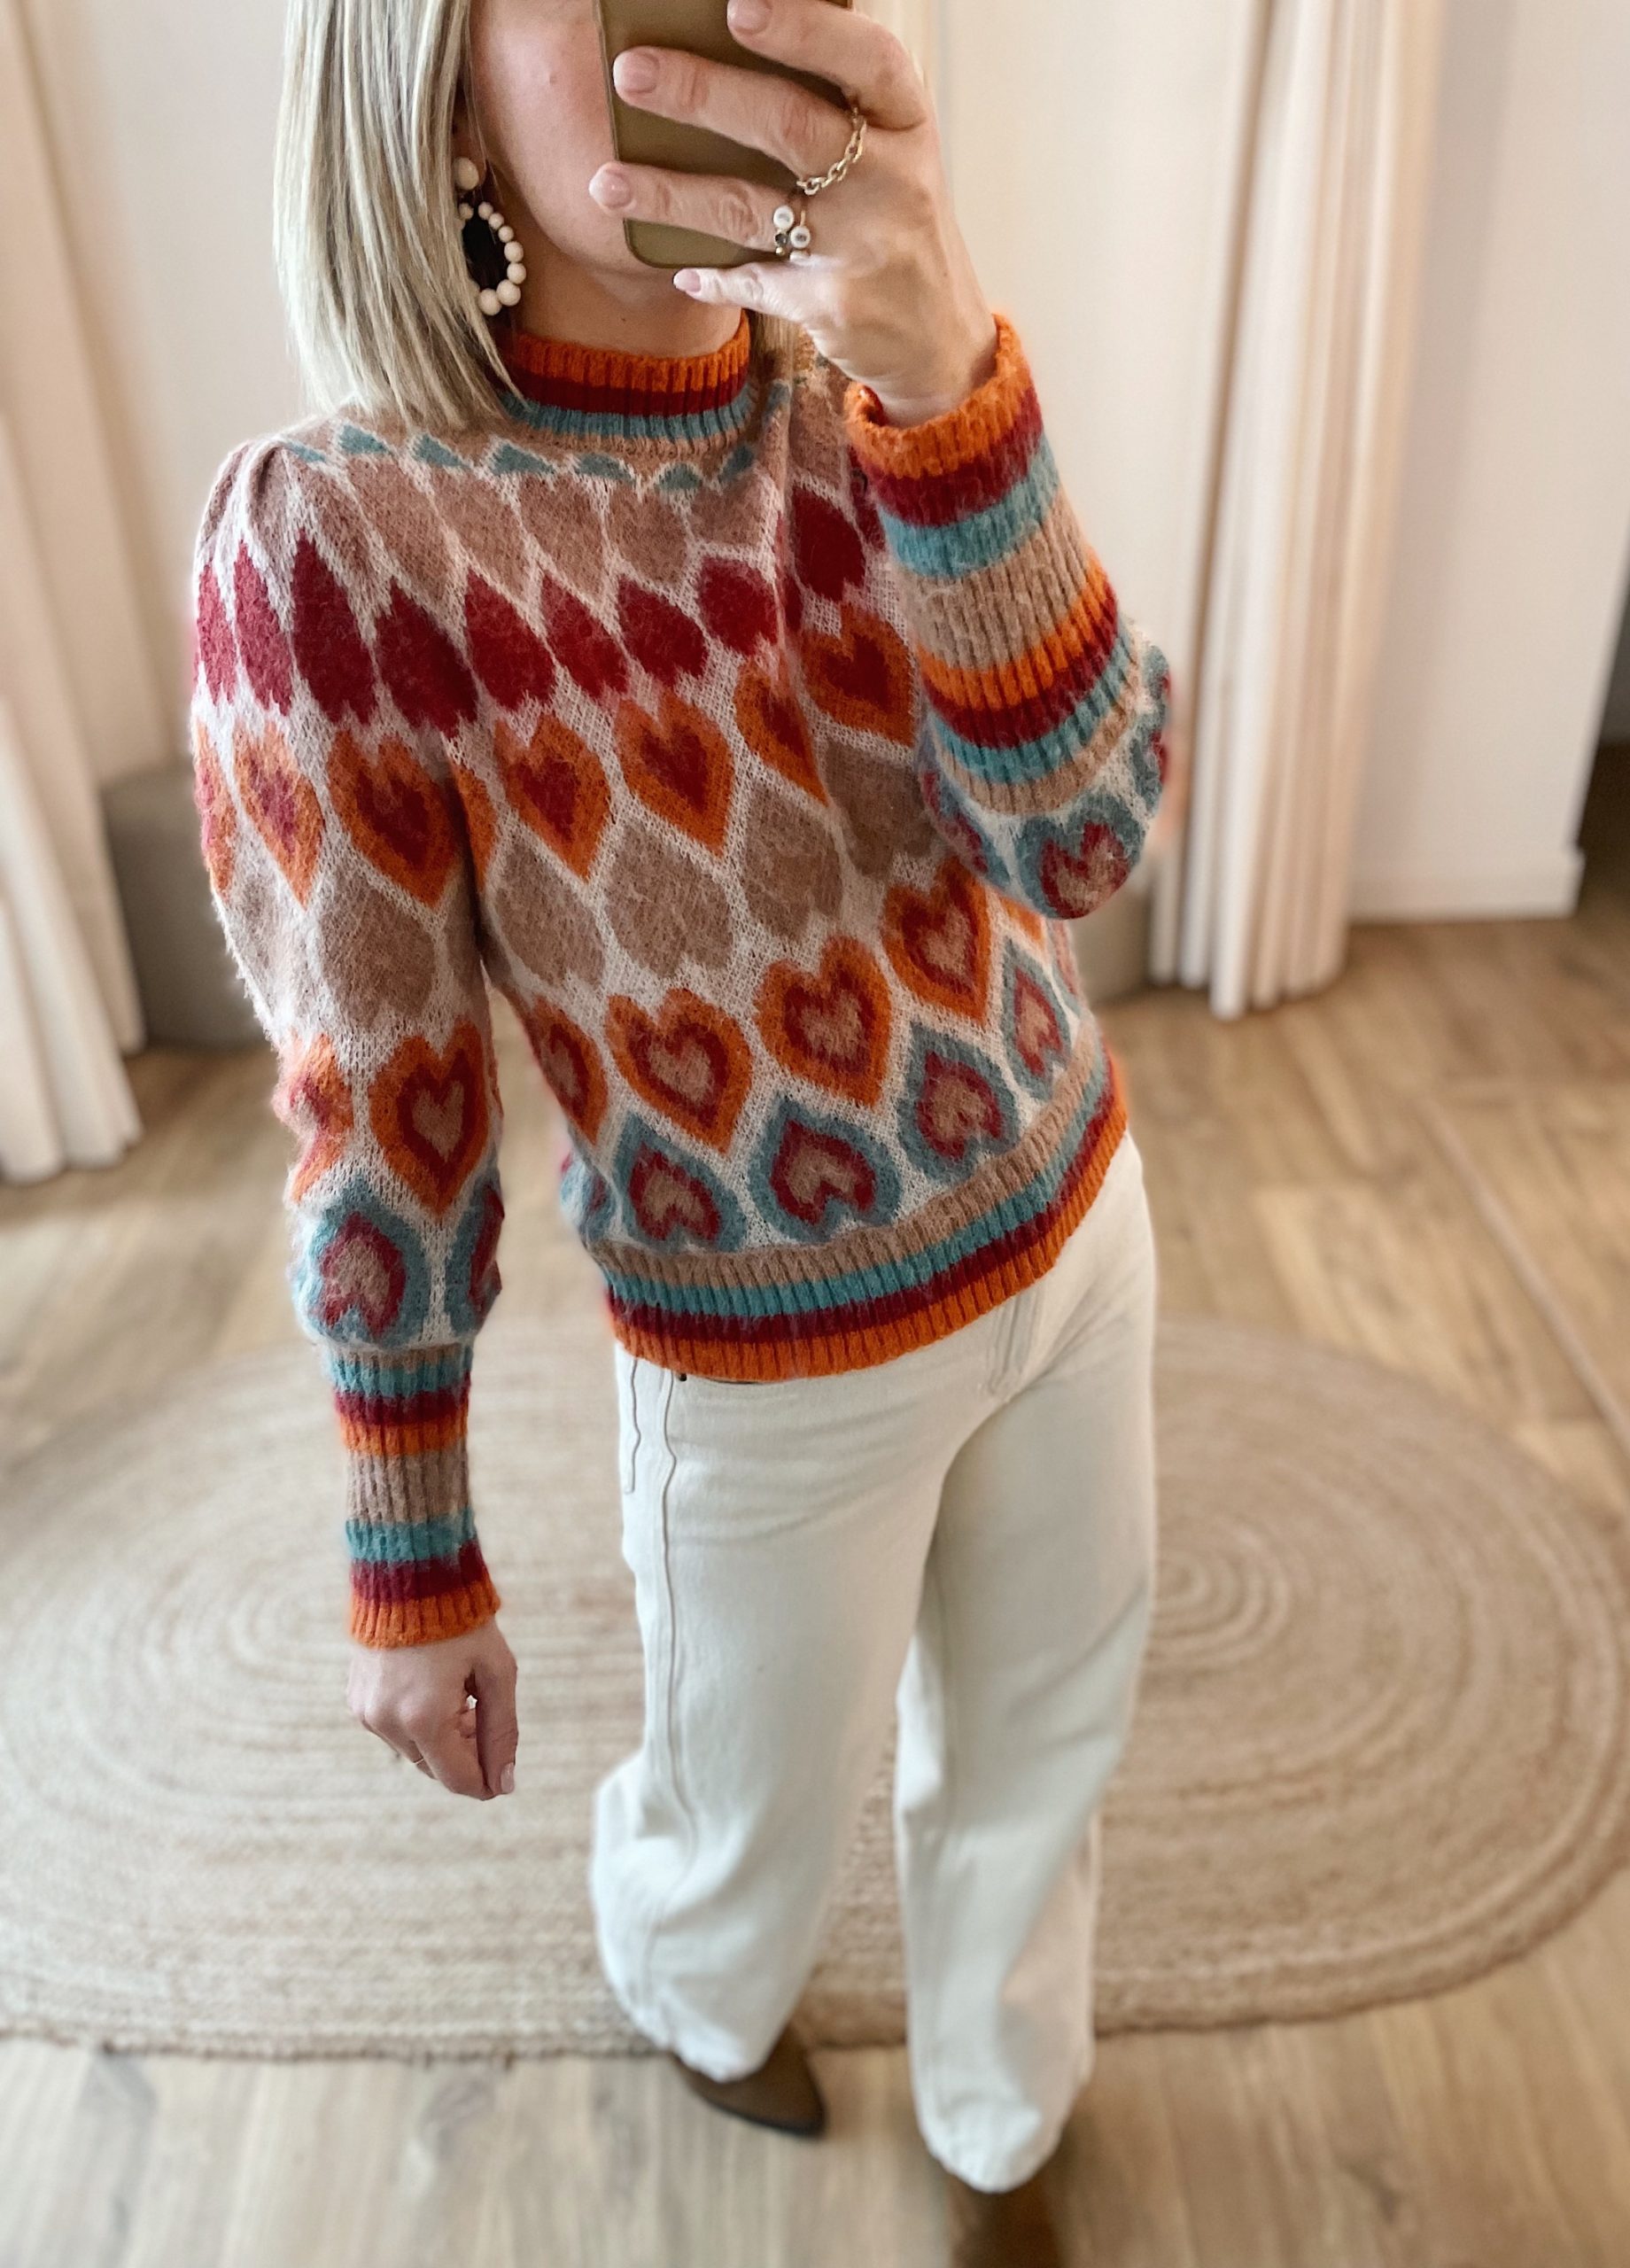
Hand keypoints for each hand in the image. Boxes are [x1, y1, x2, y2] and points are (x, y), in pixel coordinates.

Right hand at [347, 1618, 518, 1801]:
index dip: (487, 1783)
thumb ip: (502, 1731)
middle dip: (465, 1755)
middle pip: (434, 1769)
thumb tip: (504, 1784)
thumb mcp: (496, 1672)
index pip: (458, 1779)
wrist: (409, 1572)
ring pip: (413, 1752)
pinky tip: (435, 1688)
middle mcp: (387, 1722)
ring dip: (441, 1739)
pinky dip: (417, 1723)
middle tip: (484, 1717)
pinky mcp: (356, 1700)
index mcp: (423, 1718)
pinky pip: (393, 1730)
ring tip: (462, 1696)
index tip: (504, 1774)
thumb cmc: (461, 1620)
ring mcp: (366, 1712)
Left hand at [591, 0, 997, 424]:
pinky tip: (677, 267)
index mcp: (908, 122)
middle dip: (701, 94)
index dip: (803, 29)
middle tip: (630, 73)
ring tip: (604, 183)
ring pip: (750, 207)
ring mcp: (863, 247)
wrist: (942, 340)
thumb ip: (842, 101)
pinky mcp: (834, 306)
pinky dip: (711, 275)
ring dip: (670, 194)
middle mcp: (893, 179)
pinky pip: (753, 281)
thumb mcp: (894, 151)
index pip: (864, 59)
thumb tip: (739, 34)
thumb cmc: (899, 221)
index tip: (736, 6)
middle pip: (788, 125)